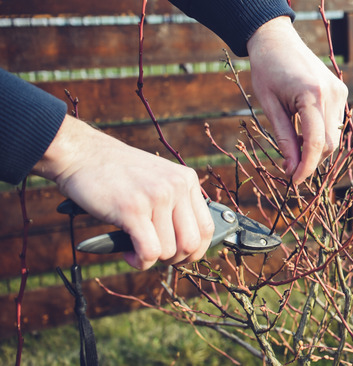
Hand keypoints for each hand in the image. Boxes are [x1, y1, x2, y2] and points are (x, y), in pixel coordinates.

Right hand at [33, 116, 213, 269]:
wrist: (82, 154)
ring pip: (168, 251)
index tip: (178, 256)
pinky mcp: (133, 209)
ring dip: (151, 259)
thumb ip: (175, 203)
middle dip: (175, 259)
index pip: (207, 227)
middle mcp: (176, 187)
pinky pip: (149, 251)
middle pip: (192, 244)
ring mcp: (157, 197)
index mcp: (186, 180)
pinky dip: (140, 261)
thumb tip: (188, 245)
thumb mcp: (157, 179)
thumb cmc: (116, 172)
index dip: (195, 250)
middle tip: (155, 255)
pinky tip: (128, 252)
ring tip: (134, 249)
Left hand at [247, 16, 348, 183]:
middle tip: (289, 165)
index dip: (306, 167)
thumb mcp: (269, 106)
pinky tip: (304, 127)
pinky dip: (321, 132)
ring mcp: (340, 91)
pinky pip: (335, 122)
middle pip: (329, 144)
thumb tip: (292, 168)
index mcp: (312, 95)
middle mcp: (332, 94)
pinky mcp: (341, 90)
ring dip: (316, 146)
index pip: (315, 143)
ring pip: (334, 135)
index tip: (295, 181)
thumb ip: (284, 139)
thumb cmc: (267, 70)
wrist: (277, 40)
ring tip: (294, 142)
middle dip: (311, 159)